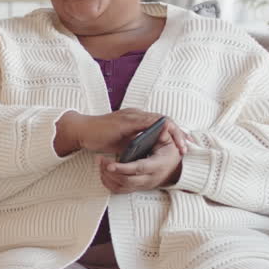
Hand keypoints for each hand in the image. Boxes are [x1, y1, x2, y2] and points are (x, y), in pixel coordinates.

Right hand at [56, 109, 188, 156]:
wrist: (81, 131)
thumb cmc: (99, 137)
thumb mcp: (122, 141)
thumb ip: (135, 143)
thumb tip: (148, 153)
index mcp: (137, 119)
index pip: (161, 124)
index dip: (175, 134)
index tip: (184, 145)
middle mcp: (137, 114)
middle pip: (166, 121)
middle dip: (180, 134)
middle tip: (187, 147)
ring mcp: (133, 116)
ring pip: (162, 121)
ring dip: (174, 134)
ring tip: (180, 147)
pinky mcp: (128, 121)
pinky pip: (150, 123)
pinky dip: (162, 131)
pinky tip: (168, 141)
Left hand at [98, 127, 183, 192]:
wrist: (172, 168)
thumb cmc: (168, 153)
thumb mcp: (168, 142)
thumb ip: (163, 133)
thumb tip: (163, 124)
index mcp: (158, 165)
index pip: (139, 168)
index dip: (123, 167)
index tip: (110, 165)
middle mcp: (150, 178)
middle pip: (127, 180)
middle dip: (112, 172)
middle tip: (101, 161)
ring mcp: (142, 185)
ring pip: (121, 186)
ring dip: (108, 176)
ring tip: (101, 163)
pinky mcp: (135, 188)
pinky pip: (119, 190)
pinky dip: (108, 183)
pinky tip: (104, 173)